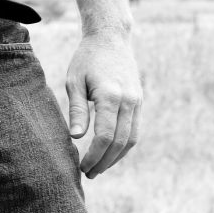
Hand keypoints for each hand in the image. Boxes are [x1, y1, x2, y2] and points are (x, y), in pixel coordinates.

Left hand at [65, 31, 142, 177]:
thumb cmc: (86, 58)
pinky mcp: (138, 102)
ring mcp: (136, 102)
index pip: (104, 136)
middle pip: (119, 142)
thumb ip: (77, 110)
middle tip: (89, 174)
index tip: (82, 167)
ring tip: (99, 168)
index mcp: (110, 96)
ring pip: (131, 139)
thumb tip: (75, 137)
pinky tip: (109, 153)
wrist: (111, 38)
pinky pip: (134, 130)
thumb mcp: (74, 80)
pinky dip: (123, 145)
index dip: (94, 156)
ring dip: (115, 158)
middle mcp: (128, 101)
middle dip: (104, 162)